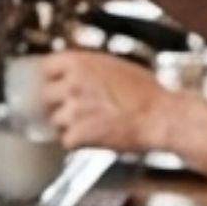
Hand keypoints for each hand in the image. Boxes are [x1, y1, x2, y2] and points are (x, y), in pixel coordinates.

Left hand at [42, 48, 170, 156]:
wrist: (160, 117)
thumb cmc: (146, 93)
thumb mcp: (114, 66)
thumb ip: (89, 69)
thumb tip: (74, 74)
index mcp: (78, 62)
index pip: (46, 68)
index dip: (51, 79)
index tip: (55, 86)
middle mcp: (71, 83)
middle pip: (46, 97)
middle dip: (58, 105)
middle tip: (76, 111)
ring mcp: (72, 110)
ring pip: (56, 122)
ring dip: (69, 126)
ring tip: (93, 126)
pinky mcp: (77, 135)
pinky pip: (67, 141)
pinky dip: (79, 143)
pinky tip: (95, 139)